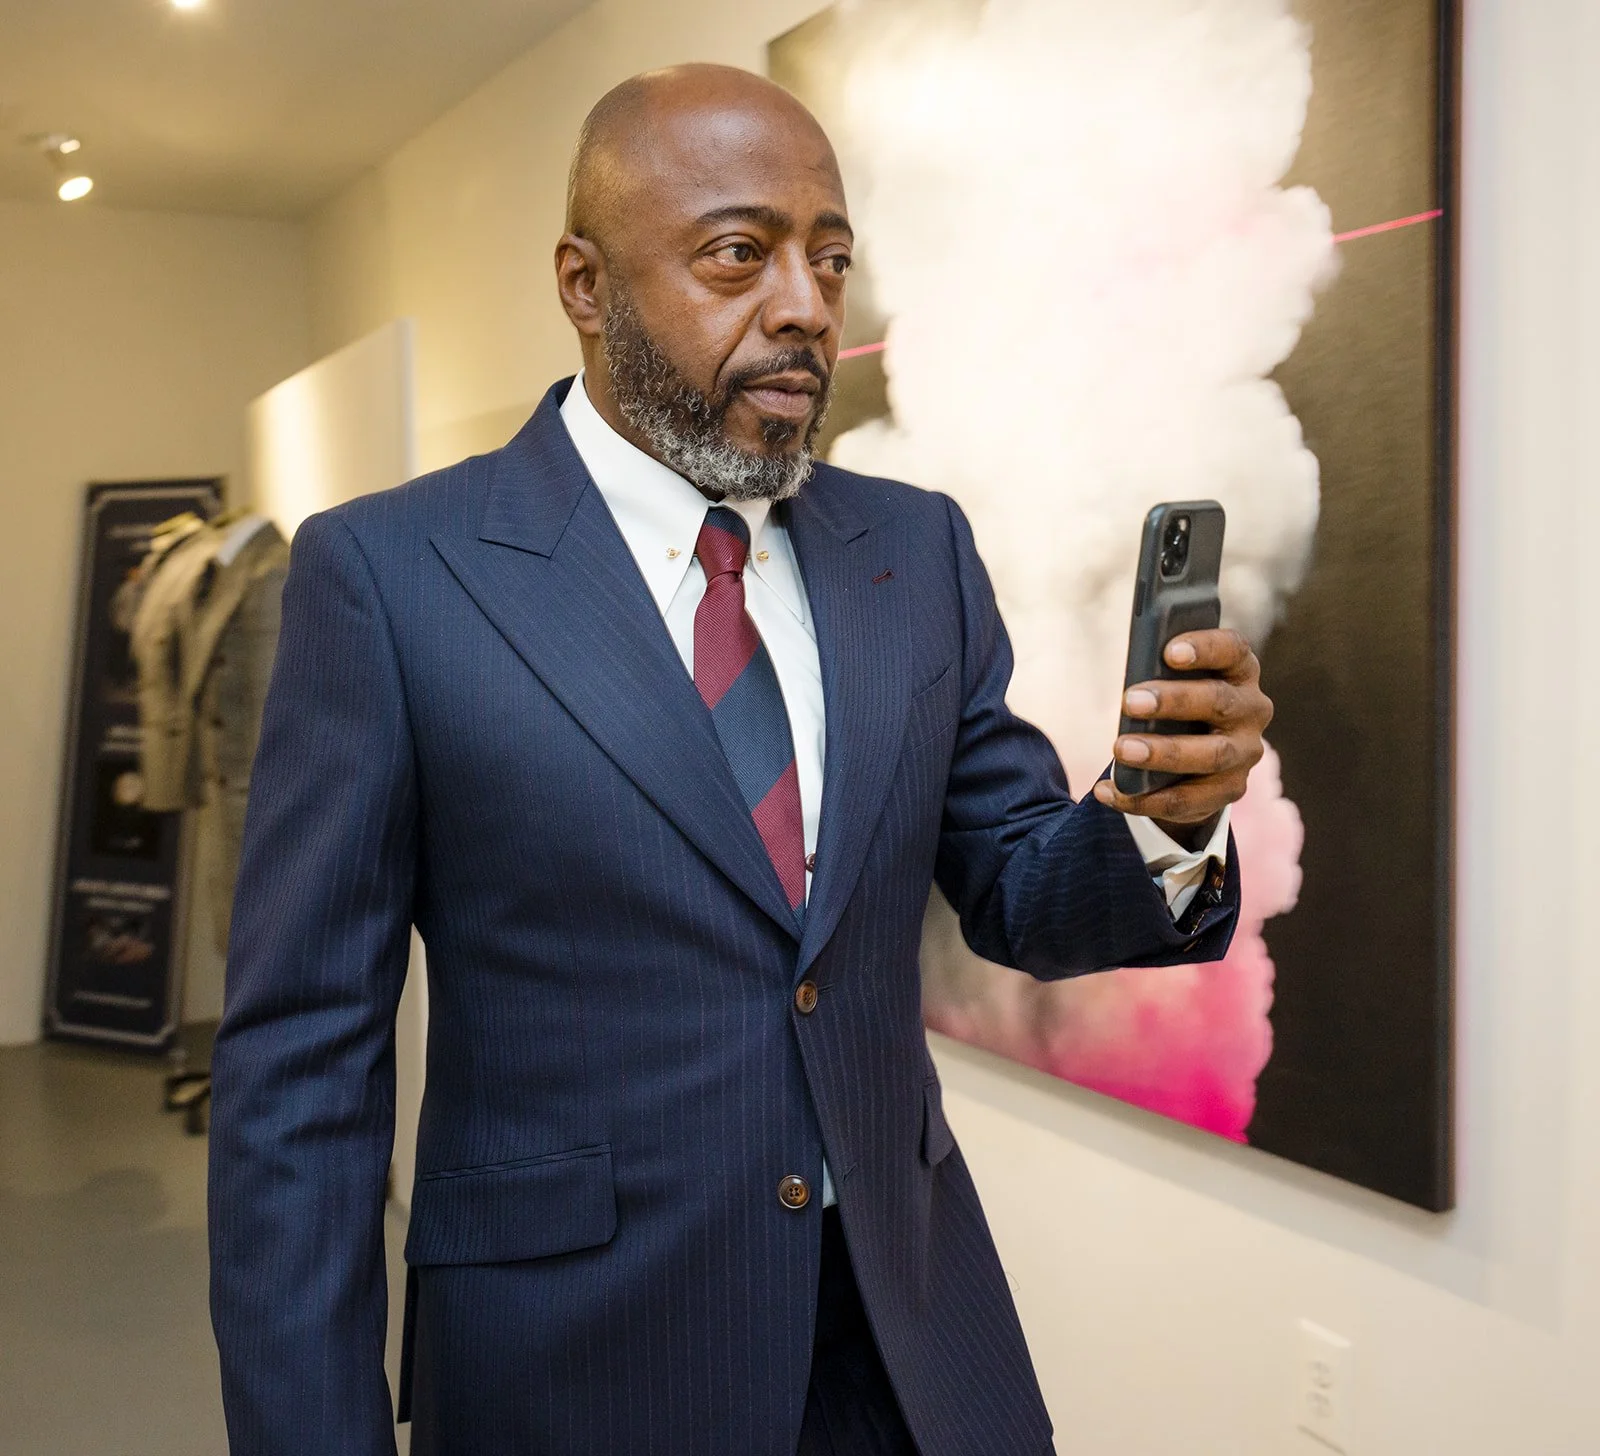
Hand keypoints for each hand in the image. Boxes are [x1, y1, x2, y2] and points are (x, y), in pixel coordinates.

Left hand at [1092, 628, 1271, 840]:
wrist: (1197, 760)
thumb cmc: (1177, 706)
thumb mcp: (1173, 685)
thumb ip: (1160, 678)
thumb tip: (1131, 693)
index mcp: (1239, 671)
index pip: (1232, 650)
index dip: (1205, 647)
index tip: (1169, 651)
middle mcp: (1251, 710)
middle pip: (1218, 701)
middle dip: (1173, 701)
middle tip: (1129, 702)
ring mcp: (1245, 753)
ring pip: (1210, 755)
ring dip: (1162, 752)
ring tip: (1121, 749)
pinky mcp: (1230, 790)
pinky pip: (1187, 799)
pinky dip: (1143, 798)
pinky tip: (1107, 791)